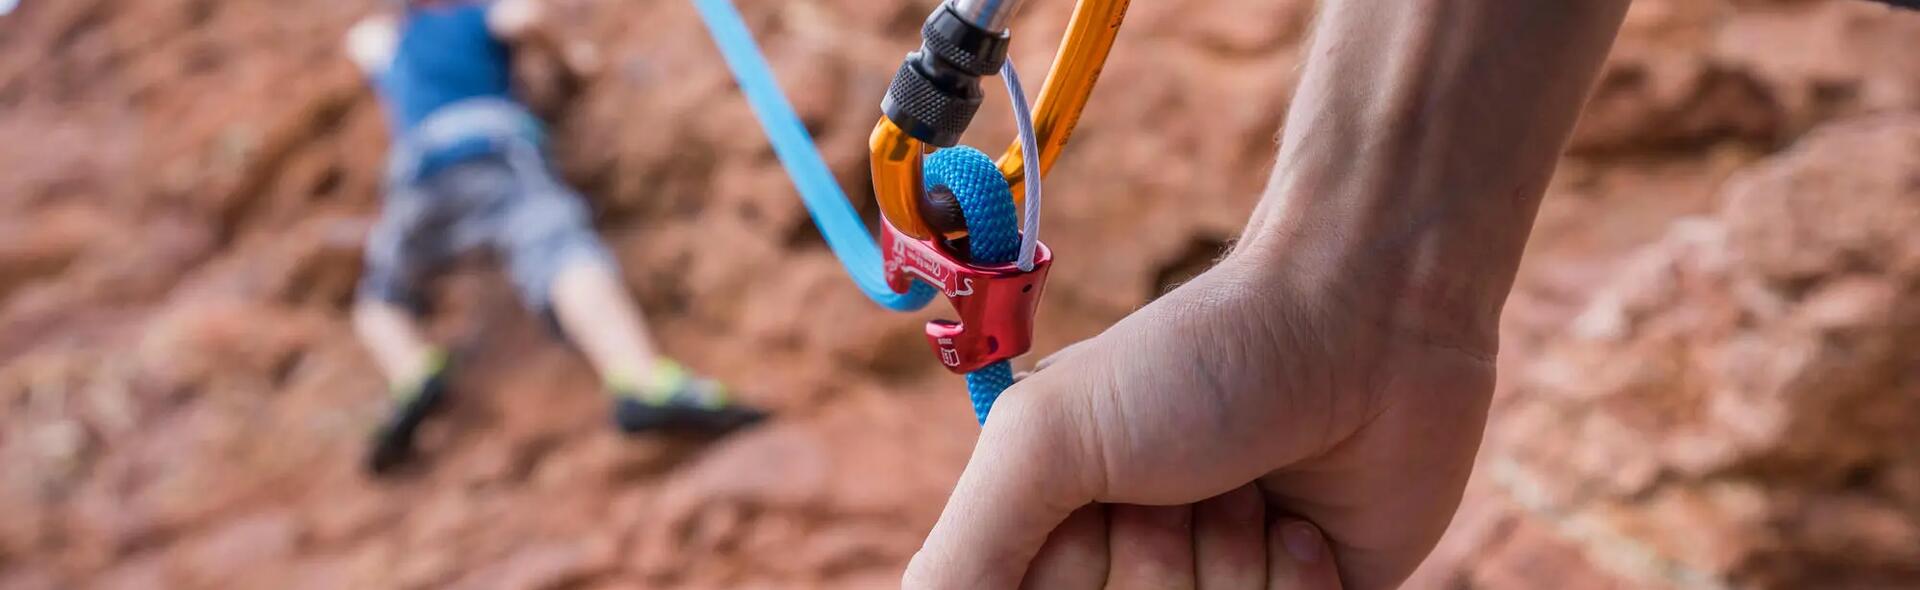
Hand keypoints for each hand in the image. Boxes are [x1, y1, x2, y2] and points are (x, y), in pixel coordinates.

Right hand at [904, 251, 1497, 588]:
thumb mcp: (1045, 439)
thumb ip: (962, 555)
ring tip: (1251, 492)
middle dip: (1158, 570)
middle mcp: (1128, 568)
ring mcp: (1219, 589)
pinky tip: (1305, 527)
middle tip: (1184, 488)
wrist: (1366, 319)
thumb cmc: (1196, 360)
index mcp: (1050, 532)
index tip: (1104, 515)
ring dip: (1237, 571)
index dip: (1077, 579)